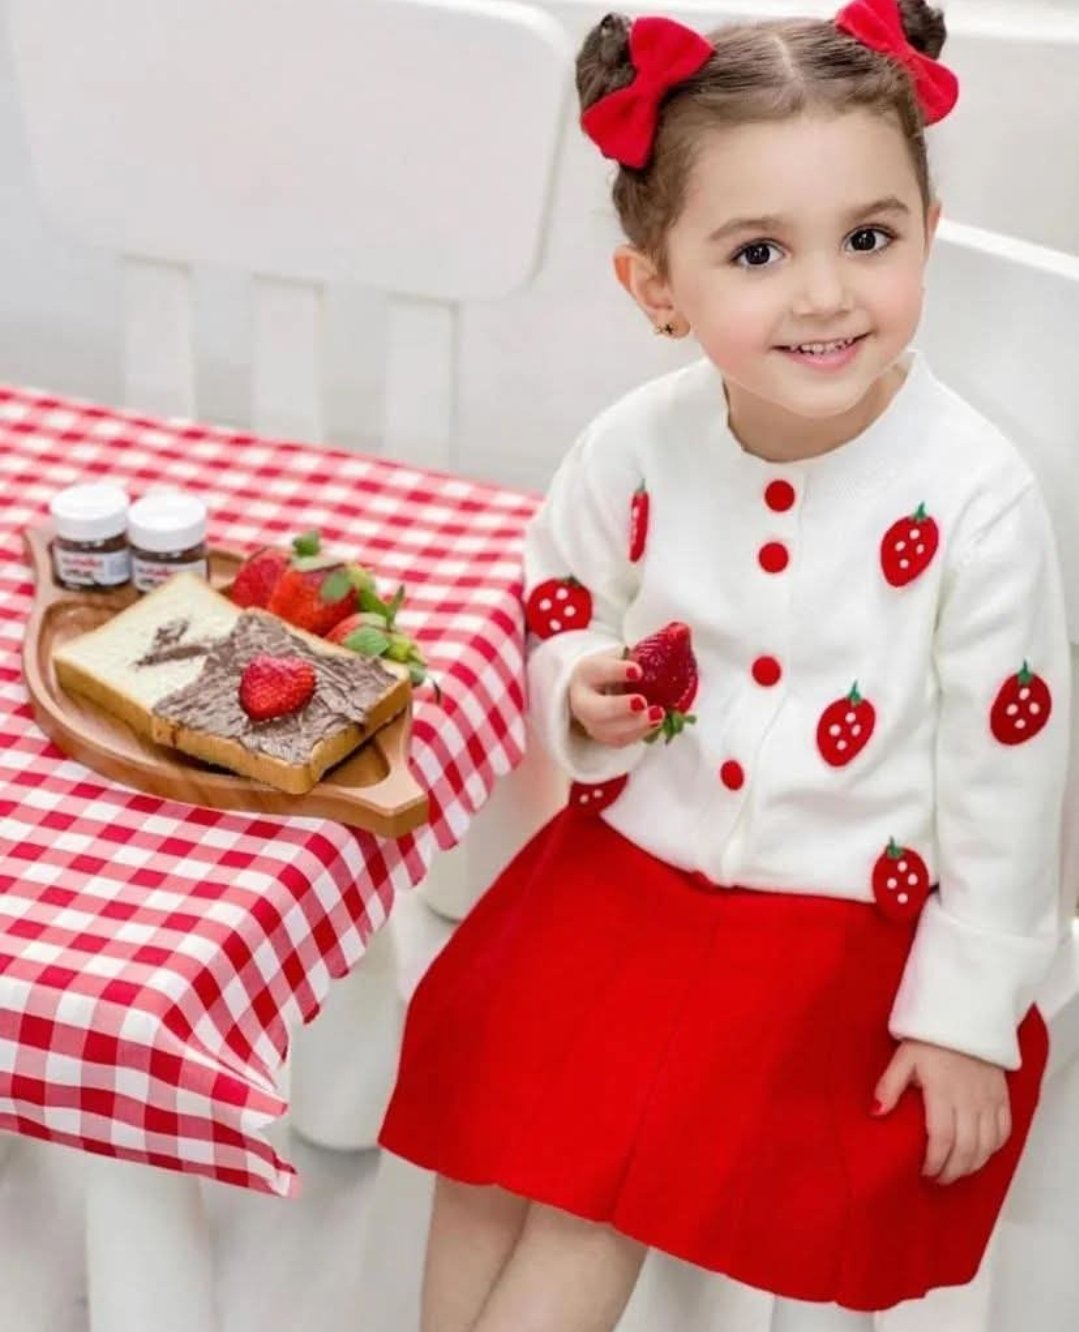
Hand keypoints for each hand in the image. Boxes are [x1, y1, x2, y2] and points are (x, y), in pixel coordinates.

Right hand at [568, 649, 662, 746]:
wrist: (597, 691)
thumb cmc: (613, 670)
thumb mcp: (621, 656)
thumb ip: (641, 650)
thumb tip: (680, 633)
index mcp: (586, 673)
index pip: (597, 671)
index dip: (617, 671)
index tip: (639, 671)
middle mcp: (582, 701)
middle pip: (595, 710)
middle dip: (619, 707)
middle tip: (642, 702)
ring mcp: (591, 723)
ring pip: (608, 730)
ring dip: (635, 725)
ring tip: (658, 714)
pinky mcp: (604, 737)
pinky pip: (620, 741)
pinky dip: (640, 733)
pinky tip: (656, 723)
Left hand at [873, 1039, 1011, 1184]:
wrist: (963, 1015)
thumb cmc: (930, 1037)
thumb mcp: (903, 1057)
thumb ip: (889, 1086)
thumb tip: (875, 1112)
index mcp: (943, 1092)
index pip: (943, 1139)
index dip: (935, 1162)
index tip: (924, 1172)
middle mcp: (970, 1100)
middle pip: (967, 1150)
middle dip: (952, 1171)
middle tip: (938, 1179)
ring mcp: (989, 1099)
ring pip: (987, 1146)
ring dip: (972, 1165)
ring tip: (956, 1171)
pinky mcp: (1002, 1096)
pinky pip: (1004, 1131)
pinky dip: (993, 1149)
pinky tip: (979, 1154)